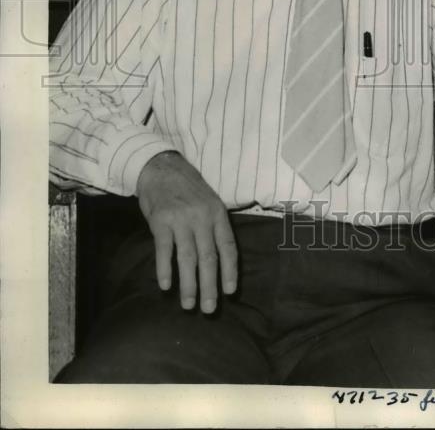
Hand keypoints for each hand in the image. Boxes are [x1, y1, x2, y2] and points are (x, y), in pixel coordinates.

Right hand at [136, 151, 237, 312]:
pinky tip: (166, 286)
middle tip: (209, 309)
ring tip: (188, 305)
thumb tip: (220, 258)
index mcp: (217, 213)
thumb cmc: (188, 188)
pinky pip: (164, 251)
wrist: (161, 167)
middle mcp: (202, 217)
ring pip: (188, 258)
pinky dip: (165, 270)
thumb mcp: (209, 201)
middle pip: (209, 257)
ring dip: (189, 284)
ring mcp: (181, 219)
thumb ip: (214, 226)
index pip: (228, 246)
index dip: (230, 270)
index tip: (230, 292)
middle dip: (210, 285)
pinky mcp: (160, 222)